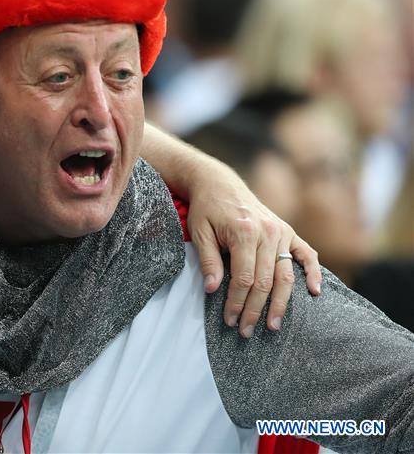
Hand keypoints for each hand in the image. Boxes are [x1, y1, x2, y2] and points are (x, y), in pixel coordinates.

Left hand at [185, 164, 322, 336]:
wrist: (218, 182)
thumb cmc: (206, 208)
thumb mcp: (199, 232)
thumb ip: (208, 261)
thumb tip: (212, 290)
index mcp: (245, 232)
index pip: (244, 278)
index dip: (237, 302)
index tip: (230, 320)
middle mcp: (268, 232)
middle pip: (266, 281)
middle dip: (256, 309)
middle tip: (247, 331)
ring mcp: (281, 231)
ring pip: (286, 275)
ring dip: (282, 303)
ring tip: (274, 325)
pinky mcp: (288, 230)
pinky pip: (306, 254)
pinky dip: (313, 273)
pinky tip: (315, 293)